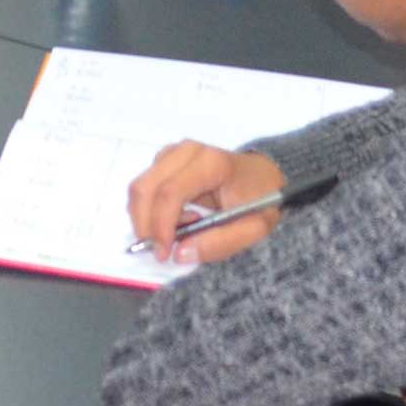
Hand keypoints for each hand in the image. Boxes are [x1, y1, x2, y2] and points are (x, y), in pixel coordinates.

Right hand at [126, 142, 287, 267]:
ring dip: (151, 217)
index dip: (160, 226)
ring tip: (185, 228)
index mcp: (211, 163)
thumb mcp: (254, 228)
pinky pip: (147, 188)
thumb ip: (220, 243)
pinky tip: (181, 217)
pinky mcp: (166, 159)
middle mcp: (186, 151)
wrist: (265, 176)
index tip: (164, 254)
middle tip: (163, 251)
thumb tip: (179, 254)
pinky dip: (154, 210)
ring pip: (141, 189)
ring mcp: (174, 152)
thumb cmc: (262, 200)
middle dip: (146, 225)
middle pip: (146, 188)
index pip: (170, 193)